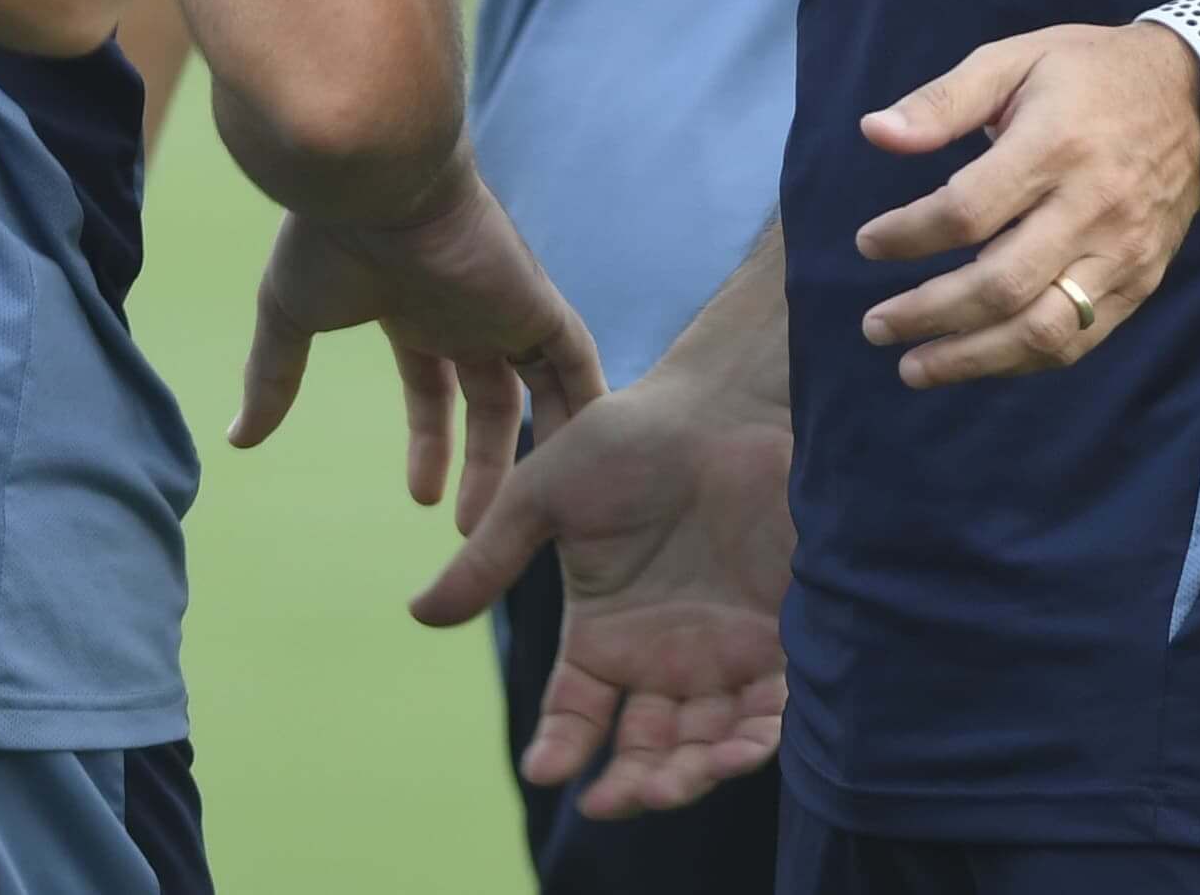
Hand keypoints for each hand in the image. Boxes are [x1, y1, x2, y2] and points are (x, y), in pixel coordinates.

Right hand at [231, 167, 604, 532]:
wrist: (372, 183)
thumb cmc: (327, 238)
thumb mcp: (289, 317)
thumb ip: (272, 378)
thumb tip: (237, 440)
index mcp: (414, 309)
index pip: (432, 389)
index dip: (431, 444)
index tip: (423, 498)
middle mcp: (466, 310)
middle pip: (489, 401)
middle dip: (482, 465)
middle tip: (472, 531)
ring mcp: (505, 306)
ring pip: (537, 389)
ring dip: (533, 448)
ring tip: (524, 515)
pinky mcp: (535, 301)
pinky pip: (576, 361)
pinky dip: (585, 401)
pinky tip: (587, 450)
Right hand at [412, 365, 792, 818]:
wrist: (727, 402)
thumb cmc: (631, 438)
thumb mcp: (544, 494)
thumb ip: (489, 557)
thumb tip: (417, 615)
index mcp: (602, 634)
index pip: (576, 716)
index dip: (560, 748)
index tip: (545, 768)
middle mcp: (663, 657)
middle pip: (645, 748)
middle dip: (635, 783)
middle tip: (622, 796)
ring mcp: (723, 651)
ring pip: (705, 744)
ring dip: (690, 776)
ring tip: (675, 783)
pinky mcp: (783, 637)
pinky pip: (771, 709)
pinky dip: (757, 740)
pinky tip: (738, 751)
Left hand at [850, 20, 1199, 385]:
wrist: (1197, 96)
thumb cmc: (1091, 73)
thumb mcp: (1015, 59)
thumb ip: (943, 101)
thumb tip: (874, 133)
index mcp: (1055, 145)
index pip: (968, 212)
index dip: (908, 236)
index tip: (869, 243)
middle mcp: (1092, 207)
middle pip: (1000, 285)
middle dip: (928, 314)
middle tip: (876, 325)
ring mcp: (1122, 253)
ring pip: (1042, 330)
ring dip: (971, 359)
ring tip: (913, 367)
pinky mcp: (1140, 281)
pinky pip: (1077, 339)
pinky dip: (1021, 358)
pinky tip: (977, 358)